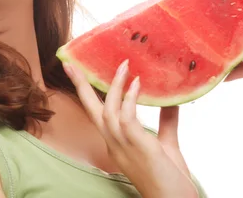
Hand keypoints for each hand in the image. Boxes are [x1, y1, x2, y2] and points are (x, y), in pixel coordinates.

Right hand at [63, 59, 198, 197]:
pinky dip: (129, 99)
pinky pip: (126, 118)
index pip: (98, 113)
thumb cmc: (170, 178)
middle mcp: (114, 144)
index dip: (89, 93)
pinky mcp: (137, 146)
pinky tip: (136, 83)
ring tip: (123, 65)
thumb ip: (165, 121)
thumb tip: (171, 99)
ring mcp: (123, 146)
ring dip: (113, 86)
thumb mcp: (167, 144)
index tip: (80, 73)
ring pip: (107, 110)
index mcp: (117, 143)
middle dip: (80, 86)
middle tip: (70, 63)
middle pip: (91, 109)